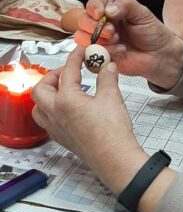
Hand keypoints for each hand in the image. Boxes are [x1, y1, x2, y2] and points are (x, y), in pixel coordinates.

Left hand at [32, 47, 143, 193]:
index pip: (67, 71)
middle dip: (52, 76)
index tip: (81, 52)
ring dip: (46, 95)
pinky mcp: (62, 138)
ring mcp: (56, 128)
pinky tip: (66, 109)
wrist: (114, 158)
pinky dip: (51, 110)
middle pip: (41, 89)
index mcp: (66, 100)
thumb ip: (107, 78)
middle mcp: (56, 114)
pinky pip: (46, 121)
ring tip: (61, 90)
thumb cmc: (112, 133)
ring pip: (38, 107)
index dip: (75, 58)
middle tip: (66, 72)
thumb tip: (107, 66)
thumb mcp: (112, 97)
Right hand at [74, 0, 182, 87]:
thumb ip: (126, 5)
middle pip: (82, 21)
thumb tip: (107, 10)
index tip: (100, 14)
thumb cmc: (152, 32)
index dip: (93, 8)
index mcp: (110, 11)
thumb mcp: (142, 13)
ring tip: (118, 41)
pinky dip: (105, 53)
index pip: (93, 4)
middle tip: (111, 31)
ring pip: (83, 38)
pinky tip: (121, 51)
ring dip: (99, 40)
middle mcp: (102, 25)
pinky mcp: (101, 57)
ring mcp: (100, 41)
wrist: (160, 55)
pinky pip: (91, 56)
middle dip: (94, 26)